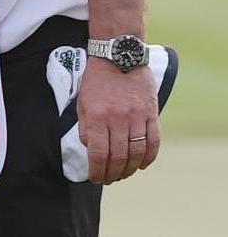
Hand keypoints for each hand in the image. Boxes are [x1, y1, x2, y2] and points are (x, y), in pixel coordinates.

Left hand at [79, 58, 159, 183]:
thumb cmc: (96, 82)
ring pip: (137, 152)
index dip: (97, 171)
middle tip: (108, 179)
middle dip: (112, 173)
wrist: (119, 56)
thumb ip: (86, 128)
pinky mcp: (152, 112)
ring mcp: (137, 116)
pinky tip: (141, 164)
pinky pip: (154, 140)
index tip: (95, 178)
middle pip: (118, 156)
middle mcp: (118, 118)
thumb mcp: (82, 104)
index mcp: (97, 117)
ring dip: (130, 168)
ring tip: (123, 174)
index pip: (98, 153)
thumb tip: (92, 150)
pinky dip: (149, 156)